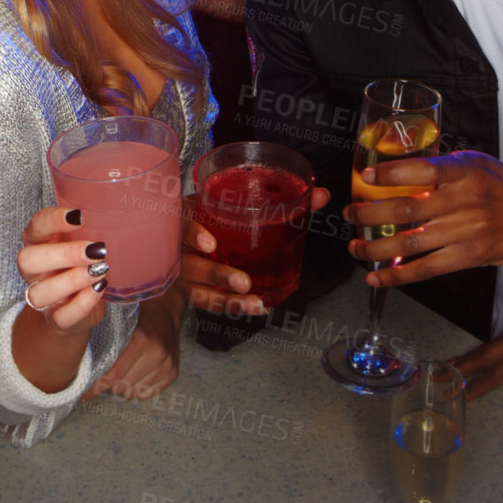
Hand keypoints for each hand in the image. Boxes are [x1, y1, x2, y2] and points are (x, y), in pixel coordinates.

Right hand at [16, 206, 109, 332]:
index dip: (53, 220)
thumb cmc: (81, 264)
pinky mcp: (56, 320)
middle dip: (64, 254)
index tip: (80, 217)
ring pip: (40, 293)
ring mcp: (42, 298)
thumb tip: (121, 208)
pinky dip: (82, 303)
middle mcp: (34, 271)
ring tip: (100, 270)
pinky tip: (100, 289)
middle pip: (27, 260)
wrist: (78, 306)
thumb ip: (91, 227)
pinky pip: (61, 317)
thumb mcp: (82, 241)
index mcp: (39, 244)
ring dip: (72, 280)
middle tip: (96, 250)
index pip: (35, 226)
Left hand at [84, 290, 182, 400]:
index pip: (113, 375)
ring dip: (125, 387)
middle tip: (108, 374)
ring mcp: (166, 365)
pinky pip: (148, 393)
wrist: (165, 310)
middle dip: (111, 384)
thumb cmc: (138, 316)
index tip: (84, 394)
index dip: (96, 386)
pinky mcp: (172, 373)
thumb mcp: (120, 325)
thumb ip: (105, 345)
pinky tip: (137, 374)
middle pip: (122, 386)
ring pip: (134, 392)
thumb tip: (83, 372)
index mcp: (141, 340)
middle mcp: (156, 354)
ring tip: (124, 372)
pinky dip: (139, 388)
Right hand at [178, 188, 329, 316]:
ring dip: (228, 299)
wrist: (190, 228)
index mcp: (187, 214)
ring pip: (200, 290)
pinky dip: (235, 306)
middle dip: (216, 274)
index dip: (192, 233)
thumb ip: (280, 196)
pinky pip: (210, 302)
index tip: (209, 244)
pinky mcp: (192, 289)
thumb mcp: (235, 195)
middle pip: (190, 263)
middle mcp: (180, 245)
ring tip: (255, 301)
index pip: (182, 222)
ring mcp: (184, 271)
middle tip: (243, 281)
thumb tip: (322, 194)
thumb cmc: (221, 208)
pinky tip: (258, 308)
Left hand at [344, 152, 502, 286]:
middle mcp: (464, 200)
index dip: (389, 174)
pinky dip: (398, 276)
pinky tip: (378, 278)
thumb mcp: (480, 164)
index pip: (421, 169)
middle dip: (370, 214)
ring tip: (355, 247)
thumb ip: (445, 166)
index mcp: (465, 170)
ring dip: (376, 247)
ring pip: (410, 242)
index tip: (364, 177)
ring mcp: (467, 230)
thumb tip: (403, 166)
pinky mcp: (471, 256)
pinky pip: (427, 269)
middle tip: (349, 214)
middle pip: (406, 209)